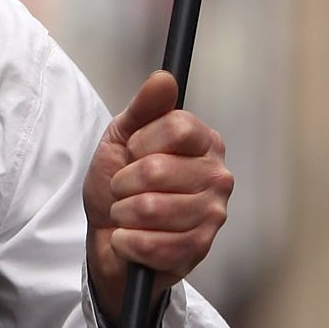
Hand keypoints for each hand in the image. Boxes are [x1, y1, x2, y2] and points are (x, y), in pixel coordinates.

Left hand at [83, 70, 231, 322]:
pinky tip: (129, 239)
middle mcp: (217, 176)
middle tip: (123, 189)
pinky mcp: (199, 249)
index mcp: (204, 143)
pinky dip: (128, 242)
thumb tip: (164, 78)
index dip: (141, 141)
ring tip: (126, 214)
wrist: (111, 237)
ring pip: (152, 209)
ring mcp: (213, 215)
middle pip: (159, 169)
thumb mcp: (123, 138)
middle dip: (124, 182)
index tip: (131, 152)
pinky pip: (154, 244)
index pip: (177, 126)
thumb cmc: (120, 185)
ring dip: (124, 214)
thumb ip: (145, 107)